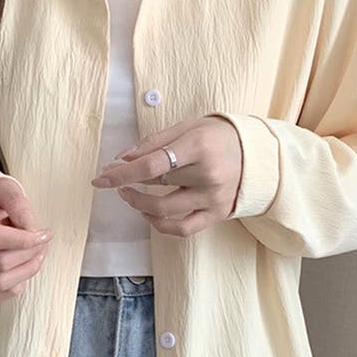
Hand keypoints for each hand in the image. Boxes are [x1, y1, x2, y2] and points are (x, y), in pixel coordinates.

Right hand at [0, 177, 53, 302]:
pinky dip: (16, 285)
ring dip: (27, 271)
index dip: (24, 240)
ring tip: (37, 253)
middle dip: (29, 254)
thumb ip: (19, 204)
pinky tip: (24, 266)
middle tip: (43, 242)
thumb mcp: (7, 188)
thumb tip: (30, 230)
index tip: (45, 234)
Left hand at [89, 115, 241, 236]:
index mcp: (199, 146)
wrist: (255, 153)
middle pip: (156, 185)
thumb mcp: (186, 128)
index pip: (151, 164)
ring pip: (165, 211)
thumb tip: (121, 159)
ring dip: (139, 205)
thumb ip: (153, 142)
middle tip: (115, 180)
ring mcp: (213, 198)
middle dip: (127, 184)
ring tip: (130, 196)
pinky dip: (160, 225)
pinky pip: (182, 229)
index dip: (121, 173)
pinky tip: (149, 214)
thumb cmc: (216, 136)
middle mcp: (208, 174)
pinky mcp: (217, 214)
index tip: (101, 178)